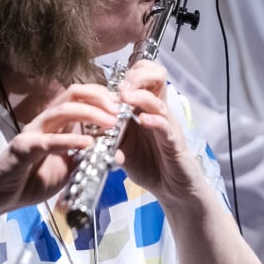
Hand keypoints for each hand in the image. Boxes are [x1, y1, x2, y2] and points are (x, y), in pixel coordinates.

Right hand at [0, 84, 119, 214]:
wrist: (1, 197)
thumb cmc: (34, 178)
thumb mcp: (69, 167)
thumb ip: (88, 157)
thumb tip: (117, 153)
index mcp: (58, 122)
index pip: (81, 96)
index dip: (103, 96)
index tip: (124, 105)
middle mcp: (46, 120)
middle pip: (74, 93)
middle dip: (100, 98)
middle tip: (120, 110)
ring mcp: (34, 131)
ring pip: (63, 110)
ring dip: (90, 113)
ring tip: (110, 123)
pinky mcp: (23, 148)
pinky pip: (49, 141)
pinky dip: (70, 141)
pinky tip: (86, 144)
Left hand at [116, 59, 206, 204]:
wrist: (173, 190)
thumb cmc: (150, 164)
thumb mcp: (124, 147)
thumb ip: (109, 135)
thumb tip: (89, 126)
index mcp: (146, 108)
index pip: (144, 75)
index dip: (130, 73)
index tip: (112, 83)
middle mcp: (159, 111)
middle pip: (157, 76)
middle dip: (138, 75)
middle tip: (121, 86)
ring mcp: (168, 125)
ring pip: (158, 100)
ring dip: (140, 96)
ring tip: (125, 96)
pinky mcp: (174, 142)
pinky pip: (166, 126)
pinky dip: (154, 121)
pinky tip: (143, 120)